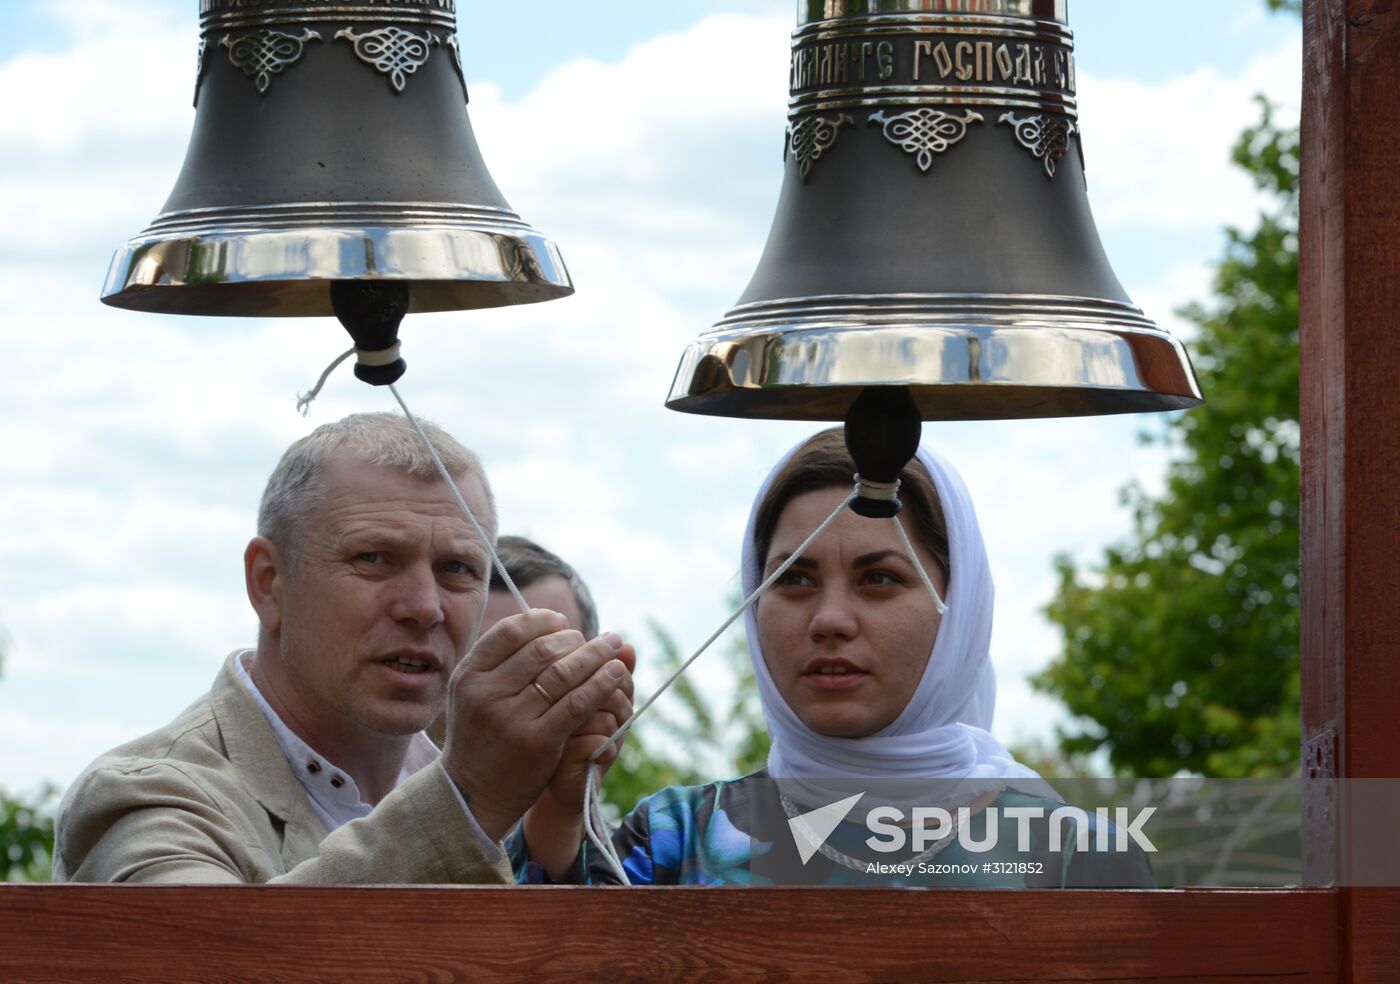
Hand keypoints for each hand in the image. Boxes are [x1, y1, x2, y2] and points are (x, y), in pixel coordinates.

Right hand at [441, 610, 631, 842]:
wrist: (472, 796)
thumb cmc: (481, 737)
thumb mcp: (474, 695)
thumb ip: (500, 661)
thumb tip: (546, 621)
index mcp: (469, 675)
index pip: (511, 631)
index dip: (543, 621)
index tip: (563, 623)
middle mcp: (486, 693)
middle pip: (541, 649)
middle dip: (575, 638)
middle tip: (594, 639)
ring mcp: (511, 718)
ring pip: (562, 673)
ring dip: (595, 655)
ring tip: (614, 647)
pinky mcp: (537, 742)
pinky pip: (576, 703)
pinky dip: (601, 684)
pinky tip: (617, 674)